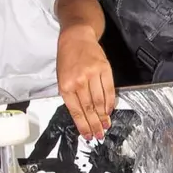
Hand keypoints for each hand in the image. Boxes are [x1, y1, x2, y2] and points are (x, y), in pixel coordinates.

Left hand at [56, 25, 114, 140]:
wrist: (76, 37)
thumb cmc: (67, 59)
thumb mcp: (62, 78)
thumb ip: (71, 96)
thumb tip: (82, 115)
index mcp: (65, 85)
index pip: (76, 111)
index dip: (83, 125)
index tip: (88, 135)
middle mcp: (79, 81)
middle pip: (89, 108)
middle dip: (95, 124)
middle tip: (99, 135)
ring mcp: (92, 74)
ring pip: (100, 101)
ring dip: (104, 116)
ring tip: (106, 125)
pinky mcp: (104, 69)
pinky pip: (109, 90)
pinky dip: (110, 102)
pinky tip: (110, 110)